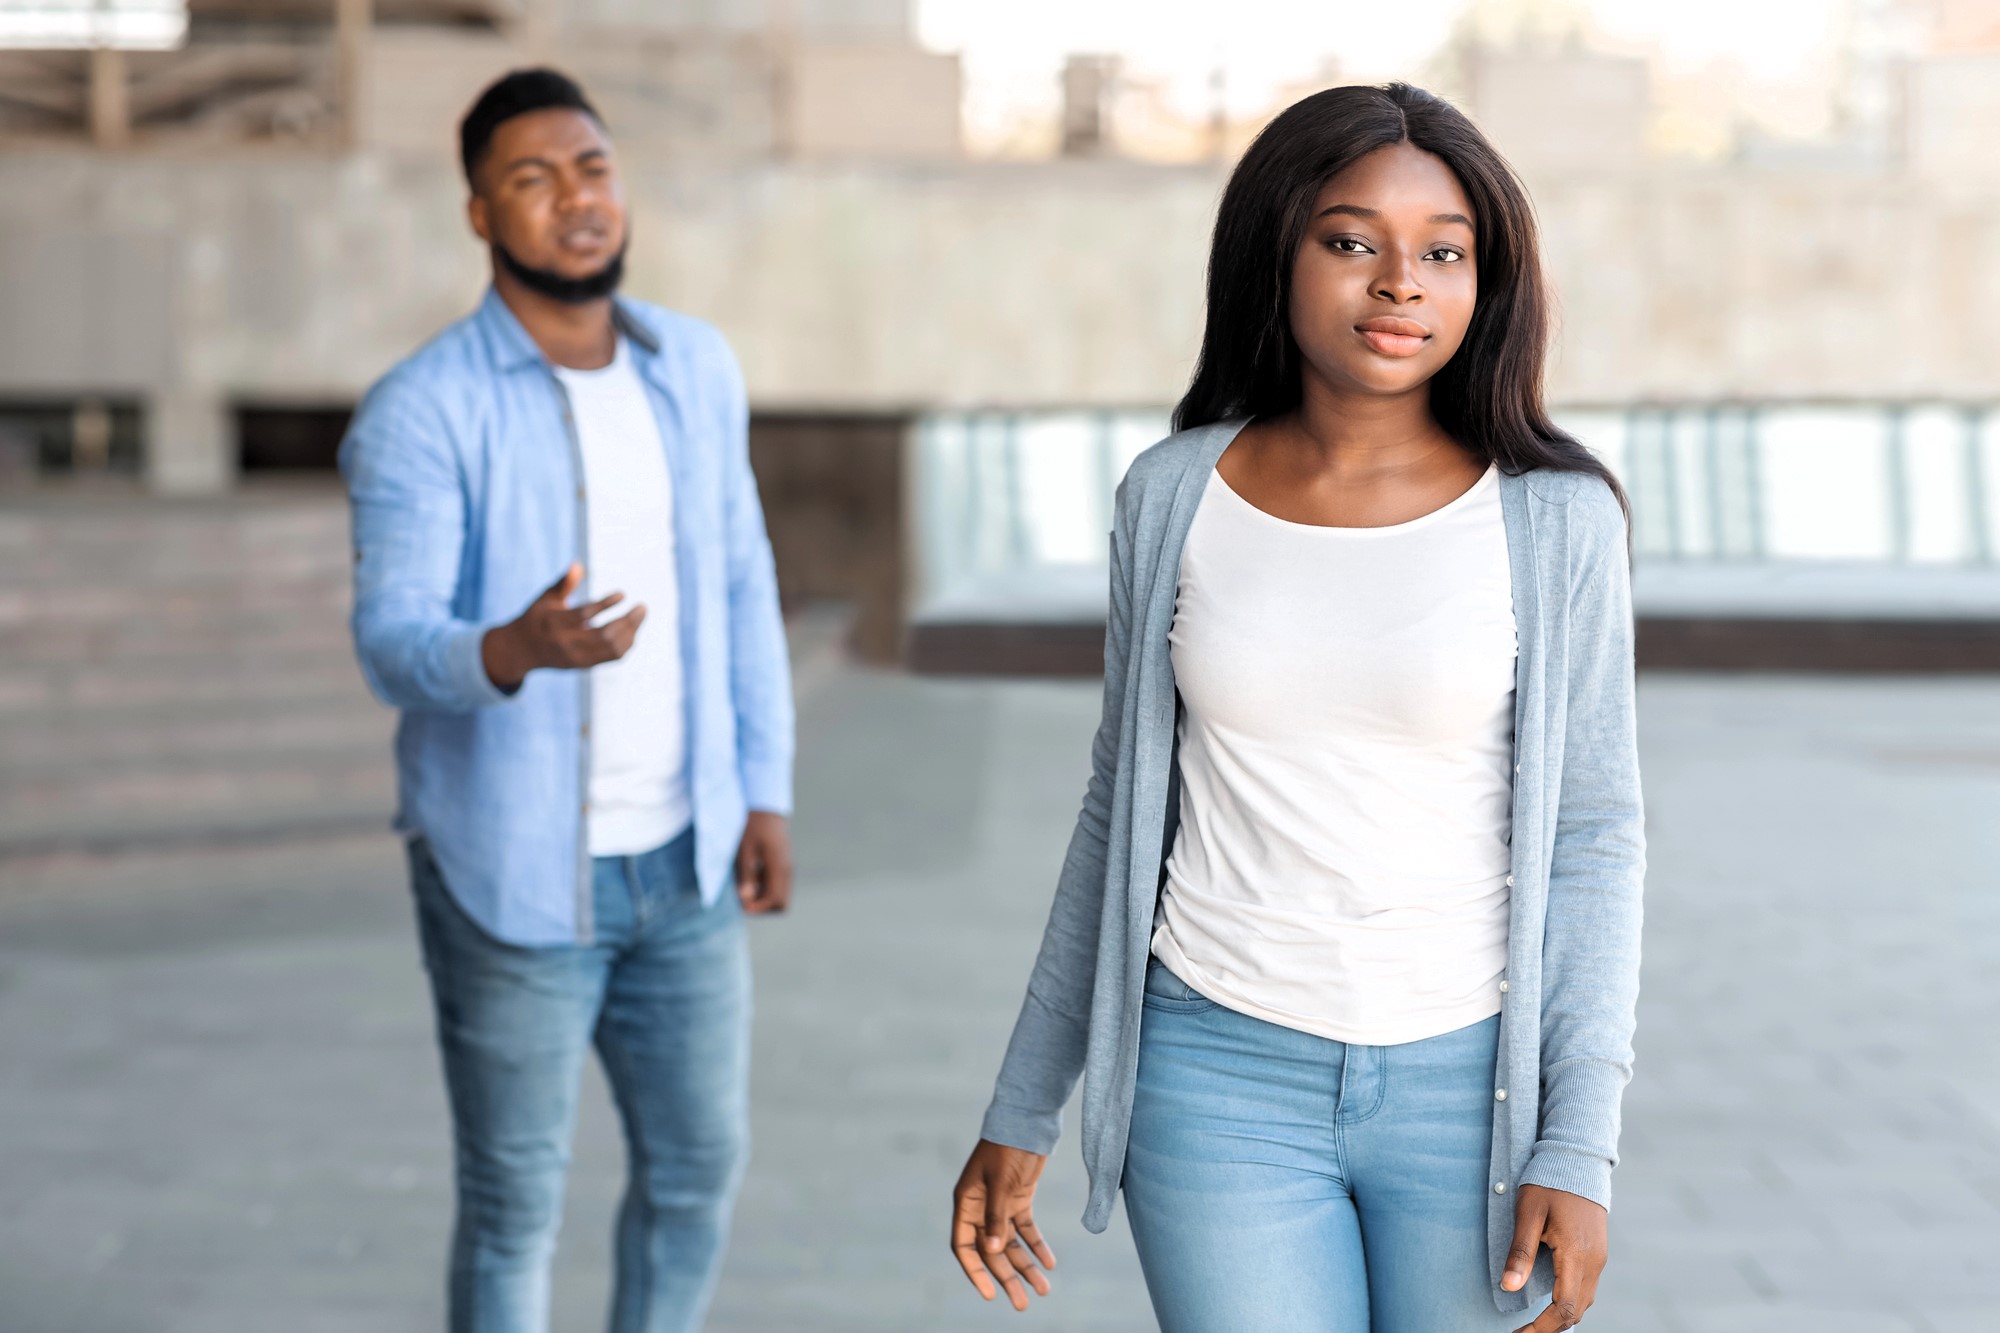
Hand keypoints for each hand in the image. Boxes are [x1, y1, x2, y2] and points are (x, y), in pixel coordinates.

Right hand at [482, 563, 645, 690]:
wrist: (522, 650)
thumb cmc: (537, 617)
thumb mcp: (545, 599)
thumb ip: (563, 584)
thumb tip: (578, 565)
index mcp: (554, 624)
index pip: (585, 616)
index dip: (606, 605)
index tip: (622, 594)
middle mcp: (566, 643)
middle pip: (605, 636)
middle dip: (627, 621)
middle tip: (642, 607)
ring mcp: (576, 658)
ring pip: (612, 649)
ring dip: (631, 632)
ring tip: (639, 615)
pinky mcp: (584, 666)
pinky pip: (612, 657)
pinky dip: (626, 644)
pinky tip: (632, 629)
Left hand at [735, 810, 792, 914]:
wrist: (765, 806)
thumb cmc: (752, 825)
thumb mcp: (744, 849)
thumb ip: (746, 874)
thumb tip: (745, 899)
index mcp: (778, 867)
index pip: (777, 901)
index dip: (759, 907)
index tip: (741, 902)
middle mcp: (786, 870)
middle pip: (781, 903)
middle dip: (762, 906)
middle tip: (742, 895)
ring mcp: (786, 867)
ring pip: (779, 895)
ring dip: (762, 896)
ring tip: (745, 881)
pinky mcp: (782, 864)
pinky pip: (776, 884)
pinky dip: (764, 886)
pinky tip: (751, 873)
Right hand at [951, 1139, 1055, 1311]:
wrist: (1027, 1118)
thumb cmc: (1007, 1146)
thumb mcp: (1001, 1181)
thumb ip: (997, 1216)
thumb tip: (995, 1252)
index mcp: (966, 1203)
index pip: (964, 1247)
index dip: (975, 1272)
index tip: (990, 1294)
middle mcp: (980, 1207)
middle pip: (992, 1252)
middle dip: (1007, 1277)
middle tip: (1023, 1303)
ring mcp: (1000, 1204)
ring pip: (1011, 1244)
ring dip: (1026, 1266)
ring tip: (1043, 1289)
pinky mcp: (1018, 1199)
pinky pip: (1026, 1229)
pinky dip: (1037, 1245)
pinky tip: (1050, 1262)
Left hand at [1504, 1183, 1608, 1331]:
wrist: (1578, 1160)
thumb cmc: (1549, 1183)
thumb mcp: (1528, 1214)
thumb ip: (1520, 1252)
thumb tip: (1508, 1287)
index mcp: (1576, 1255)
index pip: (1564, 1307)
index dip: (1543, 1328)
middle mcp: (1593, 1261)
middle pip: (1576, 1310)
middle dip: (1551, 1328)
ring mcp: (1598, 1258)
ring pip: (1584, 1301)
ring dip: (1562, 1317)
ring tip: (1535, 1324)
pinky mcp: (1597, 1252)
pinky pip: (1586, 1287)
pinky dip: (1570, 1302)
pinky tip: (1552, 1302)